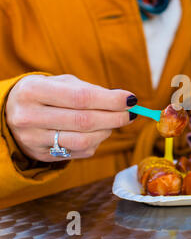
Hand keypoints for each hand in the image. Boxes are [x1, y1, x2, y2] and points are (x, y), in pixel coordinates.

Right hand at [6, 74, 137, 161]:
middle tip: (131, 114)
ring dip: (107, 131)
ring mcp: (33, 139)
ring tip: (114, 122)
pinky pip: (79, 152)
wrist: (11, 113)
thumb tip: (125, 101)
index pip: (80, 98)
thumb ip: (91, 90)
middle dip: (115, 117)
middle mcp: (29, 117)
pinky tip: (98, 132)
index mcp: (33, 91)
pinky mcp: (41, 155)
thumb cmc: (46, 93)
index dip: (110, 100)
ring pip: (84, 141)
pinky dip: (96, 142)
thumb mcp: (61, 83)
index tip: (131, 99)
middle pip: (84, 121)